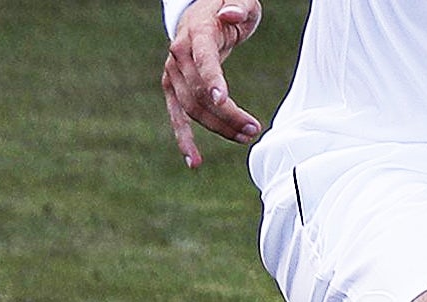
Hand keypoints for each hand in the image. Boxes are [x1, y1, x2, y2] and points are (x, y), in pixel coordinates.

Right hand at [162, 0, 263, 167]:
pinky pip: (177, 115)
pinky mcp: (172, 87)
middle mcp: (179, 53)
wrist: (202, 12)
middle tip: (254, 128)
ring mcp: (173, 72)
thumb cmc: (228, 5)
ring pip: (193, 108)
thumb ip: (238, 6)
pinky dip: (184, 139)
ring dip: (219, 127)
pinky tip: (194, 161)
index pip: (203, 58)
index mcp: (197, 32)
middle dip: (227, 114)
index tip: (224, 99)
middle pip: (200, 91)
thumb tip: (229, 15)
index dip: (212, 79)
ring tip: (246, 136)